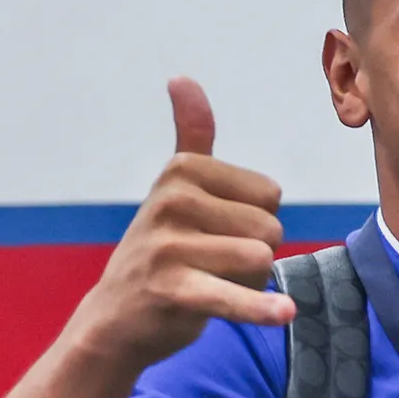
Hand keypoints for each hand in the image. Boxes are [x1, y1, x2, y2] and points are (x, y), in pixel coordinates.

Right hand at [78, 77, 294, 368]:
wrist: (115, 320)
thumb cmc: (160, 252)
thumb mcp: (173, 189)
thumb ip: (190, 138)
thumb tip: (182, 78)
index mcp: (182, 171)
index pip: (269, 195)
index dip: (253, 224)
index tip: (215, 235)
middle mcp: (173, 201)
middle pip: (269, 229)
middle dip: (255, 256)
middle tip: (212, 268)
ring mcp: (170, 247)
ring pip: (260, 261)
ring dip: (249, 284)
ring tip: (210, 286)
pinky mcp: (174, 291)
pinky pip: (234, 297)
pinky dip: (260, 308)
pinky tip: (283, 312)